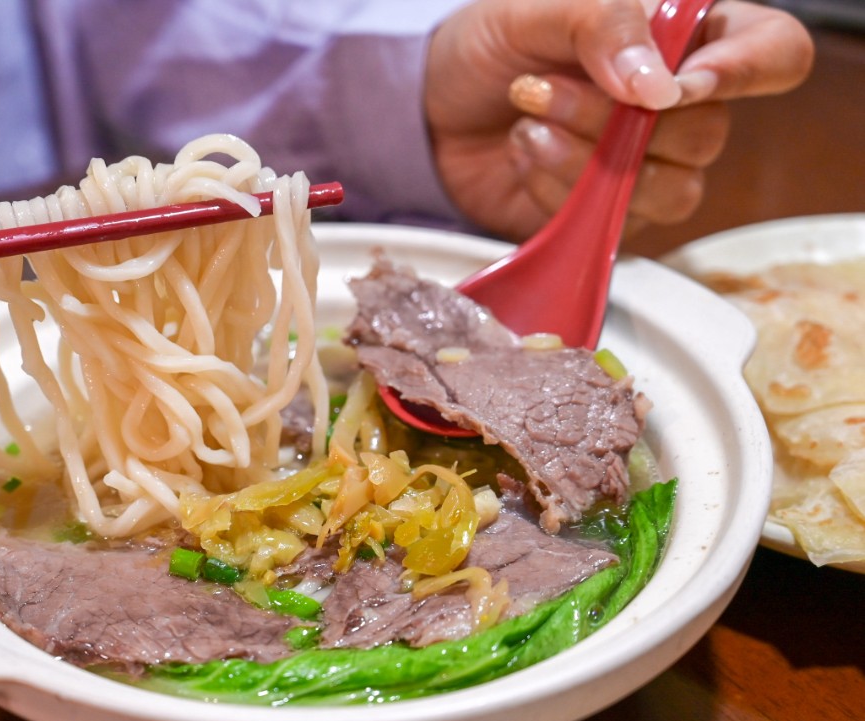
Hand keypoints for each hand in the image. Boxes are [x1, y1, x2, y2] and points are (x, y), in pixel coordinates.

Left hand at [424, 0, 813, 240]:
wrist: (426, 109)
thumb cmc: (487, 46)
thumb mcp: (535, 8)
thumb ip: (602, 26)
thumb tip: (657, 90)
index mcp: (684, 35)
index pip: (772, 52)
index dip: (744, 71)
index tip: (678, 85)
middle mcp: (678, 102)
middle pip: (709, 133)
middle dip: (612, 119)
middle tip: (538, 88)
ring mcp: (645, 164)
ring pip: (669, 188)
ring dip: (585, 157)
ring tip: (527, 121)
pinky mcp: (607, 213)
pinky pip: (615, 220)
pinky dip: (559, 188)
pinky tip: (525, 152)